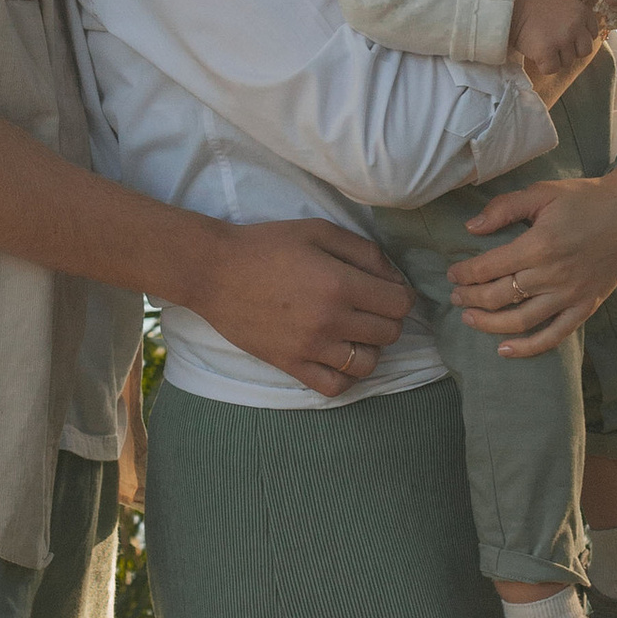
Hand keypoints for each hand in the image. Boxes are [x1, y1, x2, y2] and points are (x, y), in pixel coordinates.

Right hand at [195, 216, 413, 397]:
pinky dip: (346, 377)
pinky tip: (340, 358)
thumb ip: (364, 251)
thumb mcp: (319, 231)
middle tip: (371, 307)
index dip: (402, 294)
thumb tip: (394, 276)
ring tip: (356, 332)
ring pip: (367, 364)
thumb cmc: (267, 245)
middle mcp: (331, 320)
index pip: (400, 303)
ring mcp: (311, 347)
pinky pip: (335, 386)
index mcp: (340, 283)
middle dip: (388, 319)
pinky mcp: (291, 364)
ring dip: (370, 348)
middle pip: (389, 333)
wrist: (215, 271)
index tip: (388, 289)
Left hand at [448, 166, 616, 357]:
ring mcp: (570, 295)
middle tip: (456, 297)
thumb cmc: (585, 200)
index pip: (488, 268)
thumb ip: (504, 208)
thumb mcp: (543, 192)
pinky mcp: (585, 307)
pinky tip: (505, 351)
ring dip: (489, 324)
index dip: (464, 274)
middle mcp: (553, 275)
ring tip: (469, 319)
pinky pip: (554, 335)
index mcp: (539, 245)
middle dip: (470, 299)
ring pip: (520, 321)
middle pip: (499, 296)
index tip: (453, 274)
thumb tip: (471, 227)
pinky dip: (528, 348)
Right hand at [509, 0, 603, 87]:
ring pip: (568, 62)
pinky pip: (552, 69)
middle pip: (584, 51)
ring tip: (542, 44)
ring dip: (556, 58)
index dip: (578, 38)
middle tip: (554, 44)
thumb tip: (588, 37)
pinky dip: (543, 65)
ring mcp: (562, 39)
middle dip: (571, 51)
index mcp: (581, 11)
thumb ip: (577, 18)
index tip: (565, 35)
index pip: (592, 34)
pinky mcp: (547, 52)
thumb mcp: (563, 4)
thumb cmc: (535, 9)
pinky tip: (536, 53)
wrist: (512, 12)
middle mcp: (575, 25)